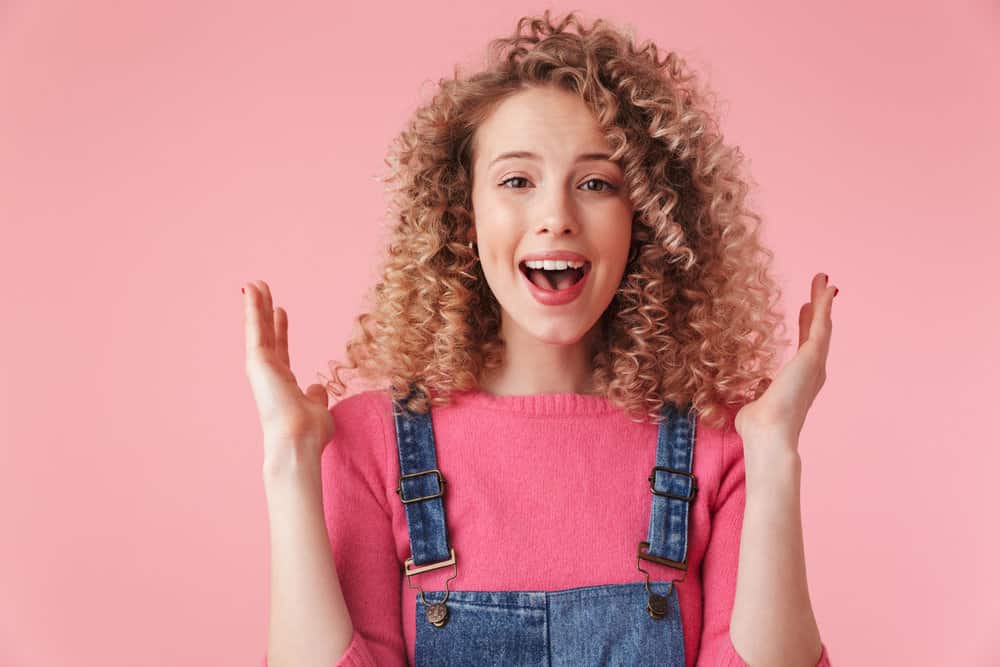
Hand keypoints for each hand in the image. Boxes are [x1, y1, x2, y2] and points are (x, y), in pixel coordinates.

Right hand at [243, 280, 334, 466]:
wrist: (299, 439)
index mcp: (284, 383)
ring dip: (255, 305)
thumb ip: (316, 395)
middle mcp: (269, 373)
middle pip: (266, 335)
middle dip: (264, 311)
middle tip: (263, 289)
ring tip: (255, 283)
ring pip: (257, 329)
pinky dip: (252, 309)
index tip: (280, 312)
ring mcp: (261, 367)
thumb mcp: (318, 408)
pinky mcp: (256, 362)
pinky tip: (252, 290)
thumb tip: (317, 387)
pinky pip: (254, 329)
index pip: (281, 349)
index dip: (280, 330)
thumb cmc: (310, 431)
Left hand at [734, 273, 837, 450]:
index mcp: (801, 381)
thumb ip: (761, 392)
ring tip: (823, 280)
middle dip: (818, 309)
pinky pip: (821, 324)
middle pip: (817, 332)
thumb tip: (760, 386)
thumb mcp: (758, 403)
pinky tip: (825, 288)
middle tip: (820, 288)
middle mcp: (813, 372)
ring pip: (822, 325)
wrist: (768, 433)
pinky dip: (824, 305)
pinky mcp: (813, 357)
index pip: (804, 347)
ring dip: (823, 301)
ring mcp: (815, 364)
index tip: (804, 309)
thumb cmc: (758, 426)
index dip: (804, 326)